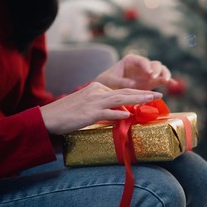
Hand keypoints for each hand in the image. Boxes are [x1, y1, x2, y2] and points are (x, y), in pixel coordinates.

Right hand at [40, 82, 162, 134]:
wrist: (48, 117)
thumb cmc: (67, 113)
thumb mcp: (87, 106)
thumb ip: (104, 107)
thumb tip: (121, 113)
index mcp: (97, 88)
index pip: (121, 91)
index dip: (137, 94)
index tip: (150, 96)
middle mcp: (97, 92)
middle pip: (125, 92)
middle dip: (143, 93)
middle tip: (159, 94)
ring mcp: (94, 102)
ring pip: (120, 99)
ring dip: (137, 99)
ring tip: (151, 99)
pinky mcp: (89, 113)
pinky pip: (107, 113)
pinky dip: (118, 114)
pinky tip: (128, 115)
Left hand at [95, 54, 175, 89]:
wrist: (107, 88)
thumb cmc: (107, 81)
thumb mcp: (111, 80)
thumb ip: (122, 81)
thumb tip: (133, 84)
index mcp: (131, 60)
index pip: (142, 60)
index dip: (146, 66)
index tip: (148, 73)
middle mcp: (142, 65)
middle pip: (155, 64)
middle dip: (157, 70)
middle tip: (154, 77)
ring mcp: (148, 74)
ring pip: (161, 71)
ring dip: (164, 74)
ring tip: (166, 81)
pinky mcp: (151, 82)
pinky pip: (162, 80)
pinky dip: (168, 81)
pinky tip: (172, 84)